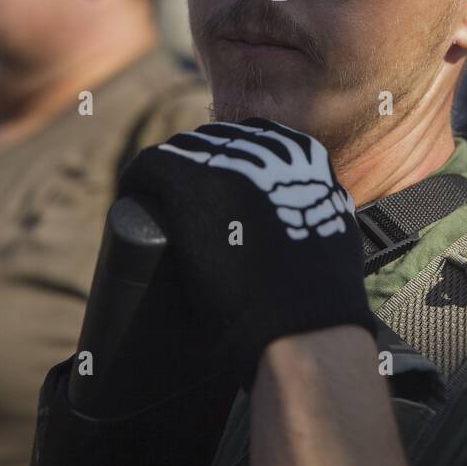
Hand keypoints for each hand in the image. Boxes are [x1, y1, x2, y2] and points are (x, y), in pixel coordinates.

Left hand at [117, 117, 377, 387]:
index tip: (217, 195)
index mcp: (299, 151)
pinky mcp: (186, 182)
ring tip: (155, 205)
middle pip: (211, 143)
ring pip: (179, 152)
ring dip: (168, 177)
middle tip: (186, 211)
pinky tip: (130, 198)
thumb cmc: (323, 295)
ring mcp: (220, 161)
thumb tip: (322, 203)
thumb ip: (325, 205)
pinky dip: (136, 182)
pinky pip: (147, 168)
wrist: (305, 324)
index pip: (249, 141)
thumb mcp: (336, 227)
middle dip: (197, 171)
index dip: (227, 167)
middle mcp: (259, 146)